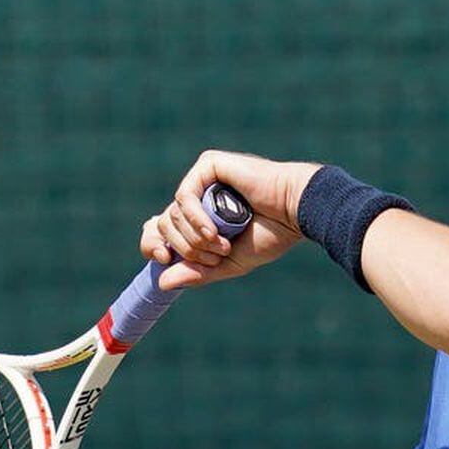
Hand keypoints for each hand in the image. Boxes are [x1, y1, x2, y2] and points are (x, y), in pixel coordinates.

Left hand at [139, 150, 320, 289]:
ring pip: (172, 213)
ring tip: (223, 244)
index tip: (164, 260)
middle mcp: (198, 196)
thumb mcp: (230, 263)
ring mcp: (202, 179)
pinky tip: (214, 231)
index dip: (154, 246)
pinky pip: (184, 196)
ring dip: (195, 238)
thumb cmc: (272, 235)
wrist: (295, 212)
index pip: (159, 229)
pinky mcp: (208, 165)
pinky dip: (195, 219)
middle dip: (186, 249)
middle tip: (216, 255)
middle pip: (164, 225)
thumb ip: (198, 272)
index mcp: (200, 217)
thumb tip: (162, 283)